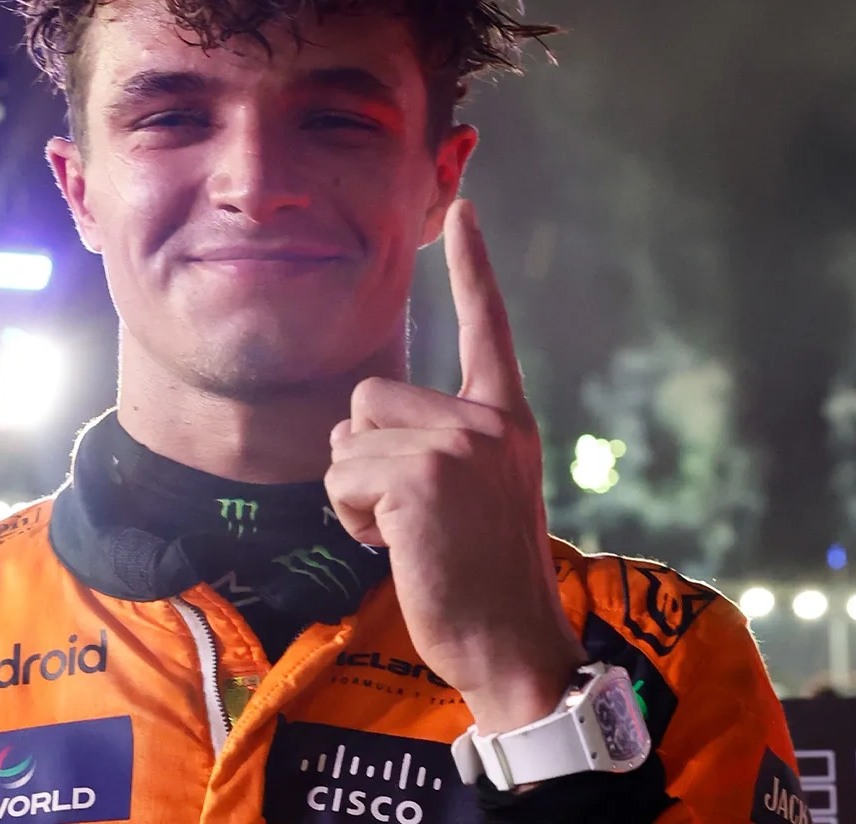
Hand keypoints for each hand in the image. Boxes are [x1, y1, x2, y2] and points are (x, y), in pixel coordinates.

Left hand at [327, 199, 587, 734]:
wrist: (513, 647)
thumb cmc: (482, 581)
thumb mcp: (477, 495)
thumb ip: (441, 446)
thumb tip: (359, 429)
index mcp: (508, 420)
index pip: (487, 328)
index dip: (473, 268)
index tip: (465, 208)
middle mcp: (488, 422)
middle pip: (369, 397)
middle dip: (366, 458)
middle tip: (413, 517)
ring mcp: (458, 446)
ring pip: (347, 441)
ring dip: (355, 495)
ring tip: (408, 535)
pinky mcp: (421, 477)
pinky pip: (342, 480)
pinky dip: (353, 521)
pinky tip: (398, 549)